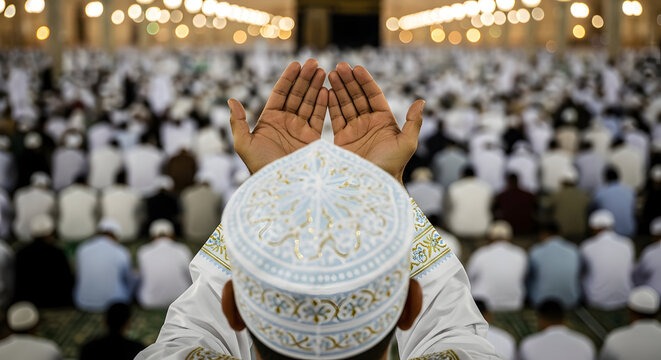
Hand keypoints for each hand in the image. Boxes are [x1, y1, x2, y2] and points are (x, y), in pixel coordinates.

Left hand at [228, 59, 327, 173]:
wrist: (281, 187)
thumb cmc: (260, 167)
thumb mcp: (243, 144)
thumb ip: (238, 122)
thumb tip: (231, 100)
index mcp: (270, 120)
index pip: (280, 93)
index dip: (288, 78)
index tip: (296, 64)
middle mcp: (286, 123)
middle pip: (297, 95)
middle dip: (305, 78)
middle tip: (314, 63)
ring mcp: (301, 130)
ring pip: (310, 103)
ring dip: (316, 87)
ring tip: (323, 71)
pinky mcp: (314, 139)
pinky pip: (320, 117)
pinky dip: (324, 104)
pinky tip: (327, 90)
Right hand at [328, 62, 424, 183]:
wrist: (372, 185)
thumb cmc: (393, 166)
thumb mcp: (407, 144)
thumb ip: (413, 122)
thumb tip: (421, 100)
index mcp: (384, 121)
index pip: (373, 95)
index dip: (365, 81)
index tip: (356, 68)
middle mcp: (368, 123)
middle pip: (357, 96)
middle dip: (349, 81)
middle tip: (340, 66)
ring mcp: (354, 130)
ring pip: (345, 104)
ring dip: (338, 88)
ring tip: (330, 73)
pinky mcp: (341, 138)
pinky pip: (335, 117)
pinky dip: (331, 104)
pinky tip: (326, 91)